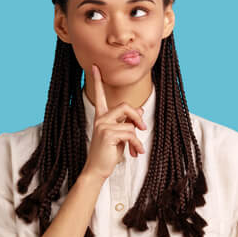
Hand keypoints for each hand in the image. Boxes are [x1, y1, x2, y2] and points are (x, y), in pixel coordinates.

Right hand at [82, 64, 146, 180]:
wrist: (97, 170)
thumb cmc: (108, 154)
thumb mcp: (121, 136)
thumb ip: (128, 123)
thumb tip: (140, 111)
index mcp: (101, 117)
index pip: (100, 96)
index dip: (98, 80)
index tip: (95, 66)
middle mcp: (100, 119)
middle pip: (124, 106)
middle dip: (136, 117)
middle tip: (142, 128)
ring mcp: (102, 125)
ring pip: (130, 124)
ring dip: (137, 138)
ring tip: (137, 149)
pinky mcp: (107, 134)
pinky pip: (130, 134)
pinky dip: (136, 145)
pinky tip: (135, 153)